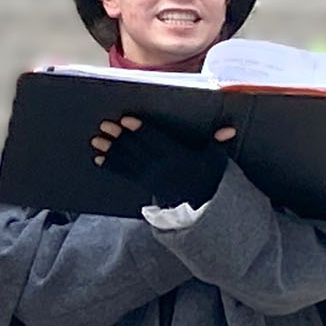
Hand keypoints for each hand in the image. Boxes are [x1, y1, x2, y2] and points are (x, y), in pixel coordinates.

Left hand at [92, 116, 236, 207]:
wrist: (201, 205)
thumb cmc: (208, 175)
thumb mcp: (215, 159)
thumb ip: (218, 142)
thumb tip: (230, 129)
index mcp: (178, 158)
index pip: (156, 141)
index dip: (140, 130)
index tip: (126, 119)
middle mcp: (162, 168)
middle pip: (138, 149)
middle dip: (120, 137)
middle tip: (104, 125)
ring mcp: (152, 178)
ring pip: (128, 161)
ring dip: (110, 150)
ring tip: (95, 140)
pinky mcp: (144, 185)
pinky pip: (125, 174)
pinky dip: (111, 166)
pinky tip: (98, 159)